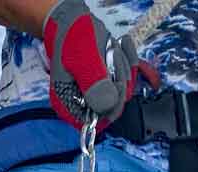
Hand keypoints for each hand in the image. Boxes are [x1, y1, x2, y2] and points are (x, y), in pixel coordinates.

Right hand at [43, 0, 155, 128]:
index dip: (110, 106)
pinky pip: (128, 78)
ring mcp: (97, 95)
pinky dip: (128, 59)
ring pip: (123, 91)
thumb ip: (94, 83)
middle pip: (113, 106)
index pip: (96, 123)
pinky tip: (120, 46)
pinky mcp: (109, 84)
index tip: (115, 83)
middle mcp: (84, 104)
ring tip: (110, 48)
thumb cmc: (73, 38)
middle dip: (118, 79)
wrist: (74, 22)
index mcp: (69, 106)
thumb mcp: (82, 59)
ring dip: (123, 66)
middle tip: (110, 56)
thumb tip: (108, 105)